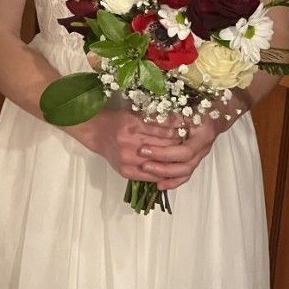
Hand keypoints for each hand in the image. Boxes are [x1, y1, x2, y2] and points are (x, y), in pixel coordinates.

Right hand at [66, 106, 181, 181]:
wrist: (98, 134)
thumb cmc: (118, 121)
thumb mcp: (135, 113)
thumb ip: (155, 117)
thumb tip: (179, 122)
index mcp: (133, 124)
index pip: (165, 130)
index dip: (180, 131)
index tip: (189, 130)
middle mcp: (130, 142)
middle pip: (165, 146)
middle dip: (179, 144)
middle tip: (190, 142)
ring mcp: (128, 159)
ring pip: (160, 162)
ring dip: (174, 159)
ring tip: (183, 154)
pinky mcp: (126, 171)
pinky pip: (152, 176)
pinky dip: (163, 172)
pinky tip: (171, 167)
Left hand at [141, 92, 251, 190]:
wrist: (220, 109)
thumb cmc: (202, 103)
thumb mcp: (187, 105)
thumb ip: (170, 114)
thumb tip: (148, 118)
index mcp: (203, 134)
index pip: (184, 151)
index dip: (163, 153)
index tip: (144, 149)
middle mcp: (204, 148)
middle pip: (185, 165)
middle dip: (162, 165)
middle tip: (142, 161)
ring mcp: (201, 155)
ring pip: (185, 172)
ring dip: (165, 174)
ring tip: (147, 171)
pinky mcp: (196, 159)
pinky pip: (186, 175)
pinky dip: (173, 181)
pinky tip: (159, 185)